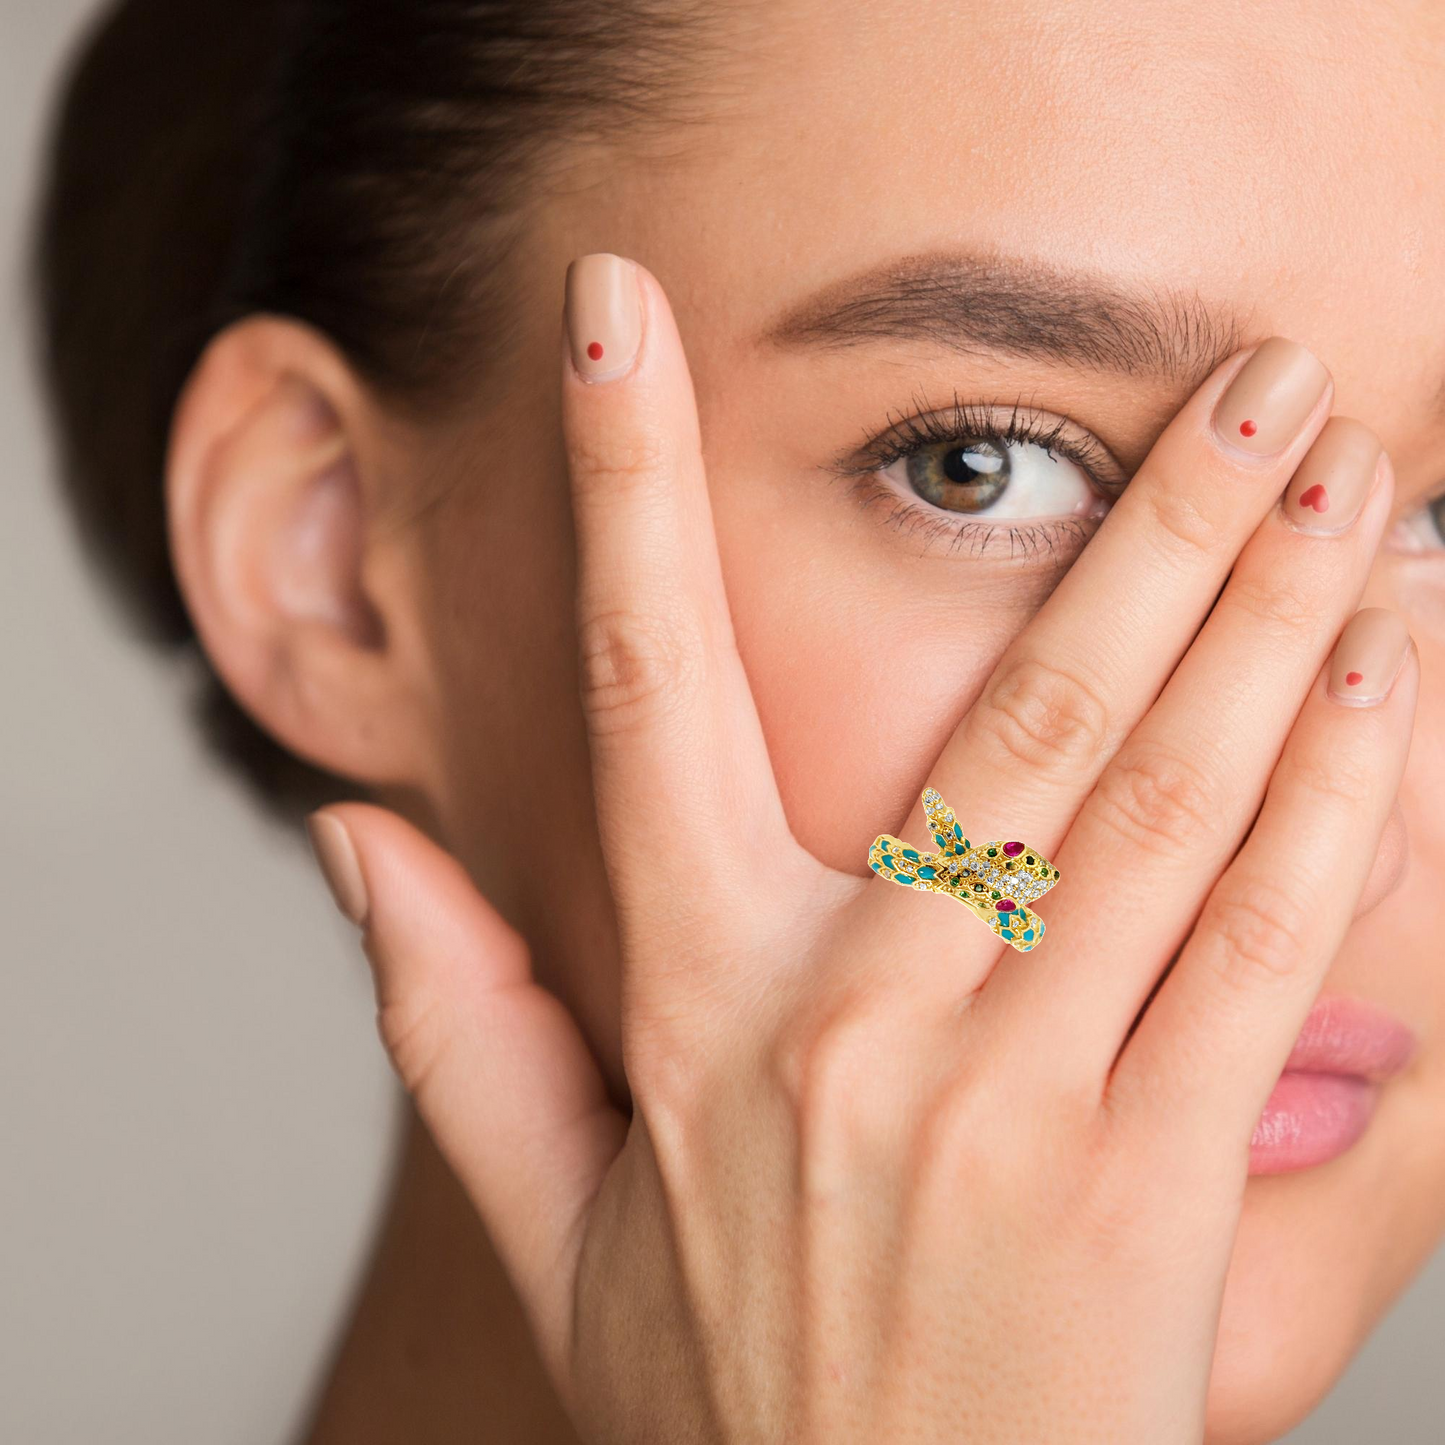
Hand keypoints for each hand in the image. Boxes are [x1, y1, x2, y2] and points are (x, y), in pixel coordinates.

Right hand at [305, 253, 1416, 1442]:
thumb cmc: (720, 1394)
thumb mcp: (551, 1211)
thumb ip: (446, 1018)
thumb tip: (355, 841)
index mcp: (689, 1003)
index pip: (638, 692)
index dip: (620, 490)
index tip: (616, 321)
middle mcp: (850, 1024)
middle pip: (1020, 720)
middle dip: (1153, 525)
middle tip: (1248, 374)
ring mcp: (1014, 1105)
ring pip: (1166, 808)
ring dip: (1276, 625)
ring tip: (1356, 480)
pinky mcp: (1153, 1192)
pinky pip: (1263, 956)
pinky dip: (1336, 805)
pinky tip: (1390, 681)